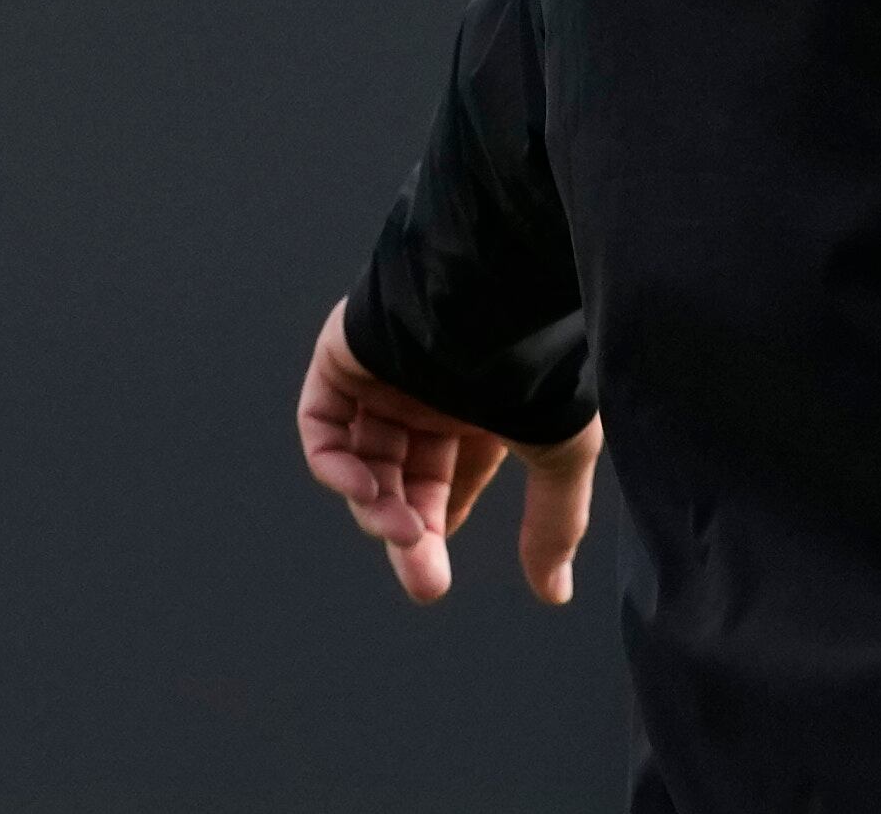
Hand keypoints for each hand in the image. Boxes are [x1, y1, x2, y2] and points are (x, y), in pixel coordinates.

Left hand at [295, 297, 602, 604]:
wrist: (495, 286)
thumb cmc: (536, 361)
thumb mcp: (557, 449)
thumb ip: (553, 520)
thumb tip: (556, 593)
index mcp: (481, 405)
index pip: (448, 481)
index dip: (437, 528)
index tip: (436, 577)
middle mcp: (430, 391)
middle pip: (404, 479)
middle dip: (410, 534)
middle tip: (425, 583)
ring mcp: (384, 375)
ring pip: (365, 458)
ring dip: (378, 504)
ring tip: (401, 533)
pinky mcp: (343, 358)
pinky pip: (323, 423)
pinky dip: (335, 462)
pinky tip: (364, 488)